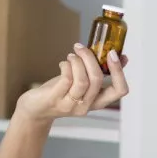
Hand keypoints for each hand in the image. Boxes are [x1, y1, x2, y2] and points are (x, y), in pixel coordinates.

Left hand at [14, 44, 128, 122]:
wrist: (36, 109)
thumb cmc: (61, 92)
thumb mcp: (84, 83)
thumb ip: (100, 72)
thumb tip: (121, 57)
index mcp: (97, 101)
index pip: (119, 90)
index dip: (119, 71)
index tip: (113, 53)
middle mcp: (86, 105)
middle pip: (98, 80)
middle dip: (91, 58)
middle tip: (81, 47)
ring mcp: (70, 104)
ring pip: (82, 80)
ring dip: (77, 61)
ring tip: (71, 55)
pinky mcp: (55, 99)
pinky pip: (66, 79)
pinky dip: (66, 66)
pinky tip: (64, 63)